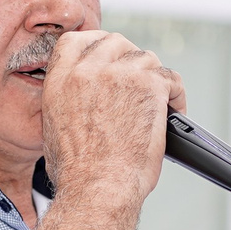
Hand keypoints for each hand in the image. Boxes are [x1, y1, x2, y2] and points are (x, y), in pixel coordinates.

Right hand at [39, 30, 182, 207]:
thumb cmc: (78, 173)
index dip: (96, 45)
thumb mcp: (54, 129)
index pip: (76, 41)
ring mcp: (119, 74)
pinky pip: (171, 78)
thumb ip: (68, 102)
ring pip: (146, 59)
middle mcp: (87, 70)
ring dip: (154, 79)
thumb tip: (84, 101)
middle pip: (115, 42)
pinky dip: (176, 95)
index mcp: (60, 80)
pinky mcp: (149, 84)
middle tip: (139, 81)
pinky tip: (172, 111)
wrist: (97, 187)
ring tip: (158, 103)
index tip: (109, 57)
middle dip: (129, 58)